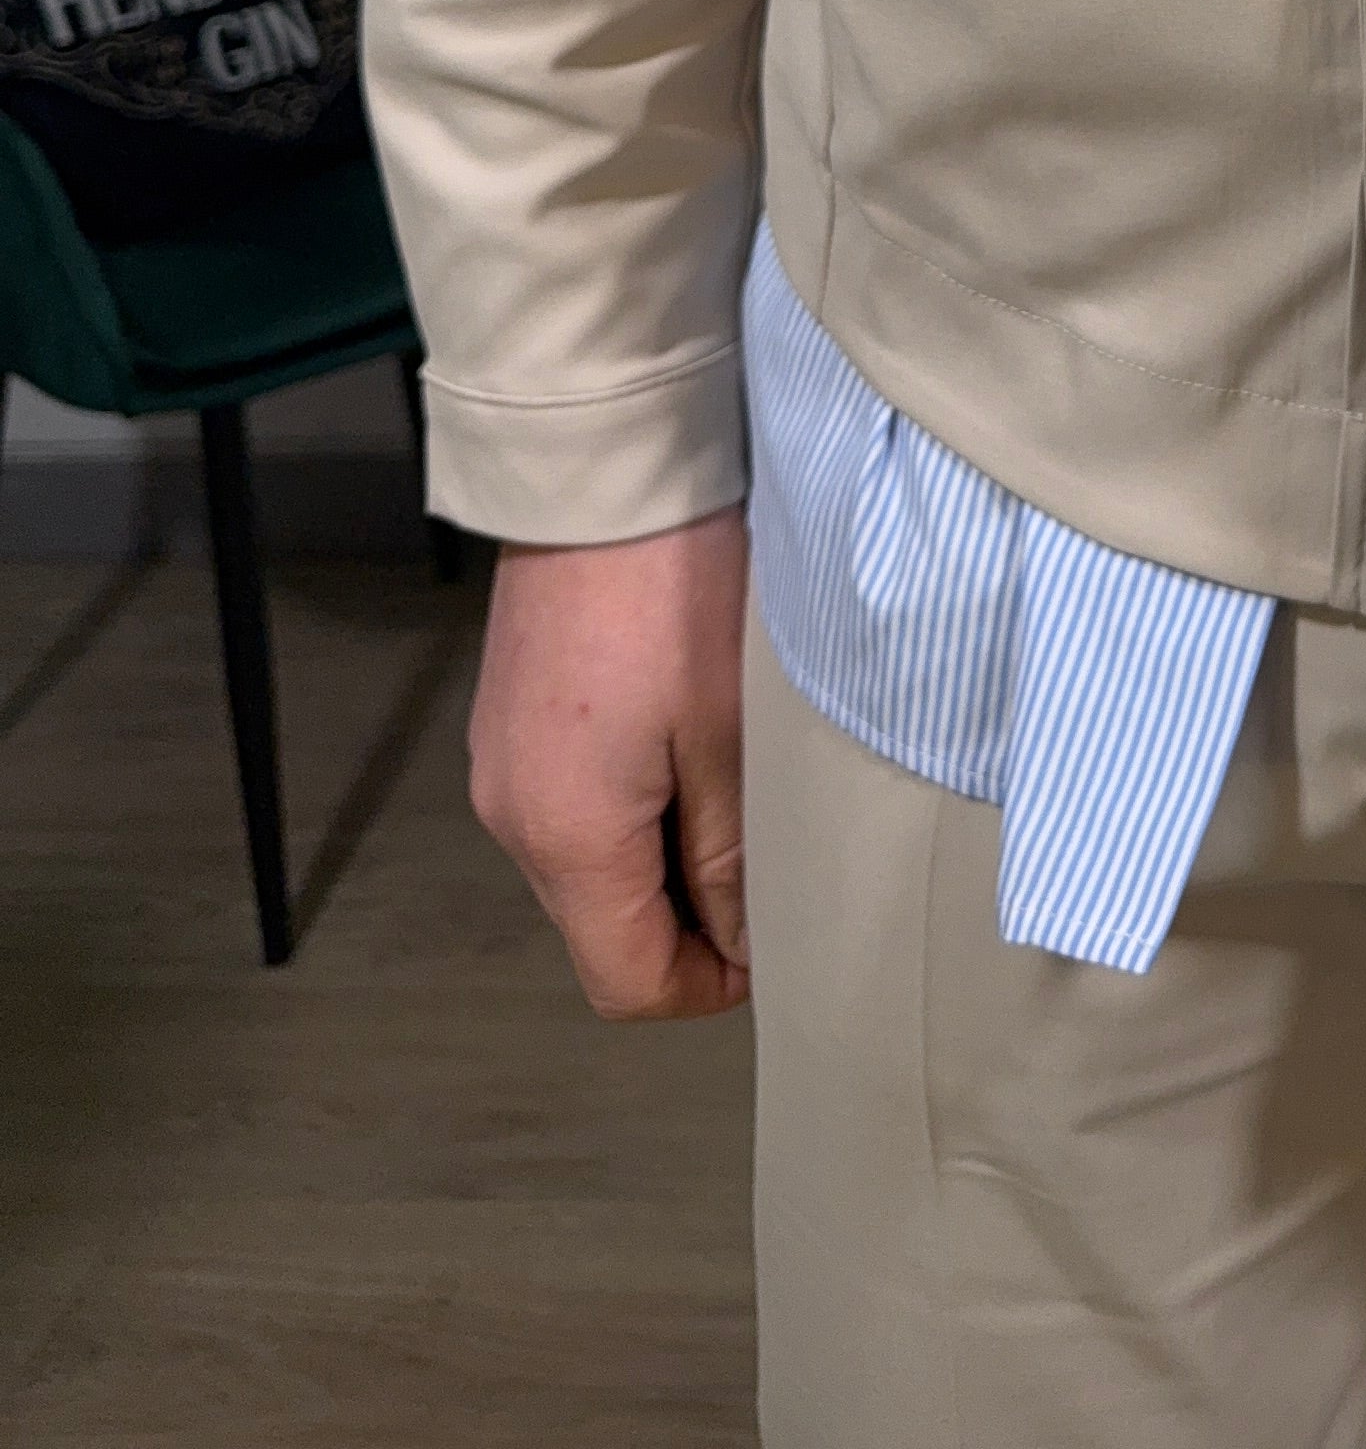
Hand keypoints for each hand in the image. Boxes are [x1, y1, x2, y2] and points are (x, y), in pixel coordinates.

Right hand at [468, 504, 750, 1019]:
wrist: (602, 463)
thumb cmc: (675, 585)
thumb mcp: (730, 732)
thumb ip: (732, 856)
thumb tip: (744, 945)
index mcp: (563, 835)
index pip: (624, 981)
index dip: (708, 985)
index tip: (778, 942)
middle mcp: (512, 814)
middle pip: (605, 924)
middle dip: (693, 916)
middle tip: (775, 850)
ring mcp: (505, 761)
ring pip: (594, 862)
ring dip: (668, 852)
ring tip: (741, 779)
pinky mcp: (516, 716)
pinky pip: (578, 800)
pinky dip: (637, 800)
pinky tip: (693, 735)